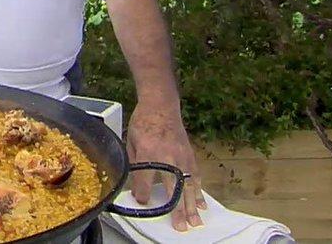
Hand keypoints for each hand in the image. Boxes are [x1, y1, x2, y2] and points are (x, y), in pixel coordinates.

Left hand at [126, 106, 206, 231]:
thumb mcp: (130, 142)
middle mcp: (167, 157)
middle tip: (180, 226)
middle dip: (176, 209)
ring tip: (195, 222)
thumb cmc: (143, 122)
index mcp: (148, 153)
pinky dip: (199, 191)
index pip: (144, 181)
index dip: (142, 195)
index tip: (141, 201)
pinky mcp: (189, 155)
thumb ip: (134, 164)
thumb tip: (135, 185)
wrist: (160, 106)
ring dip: (192, 205)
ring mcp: (181, 157)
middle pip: (172, 188)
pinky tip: (201, 204)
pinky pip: (196, 177)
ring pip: (188, 186)